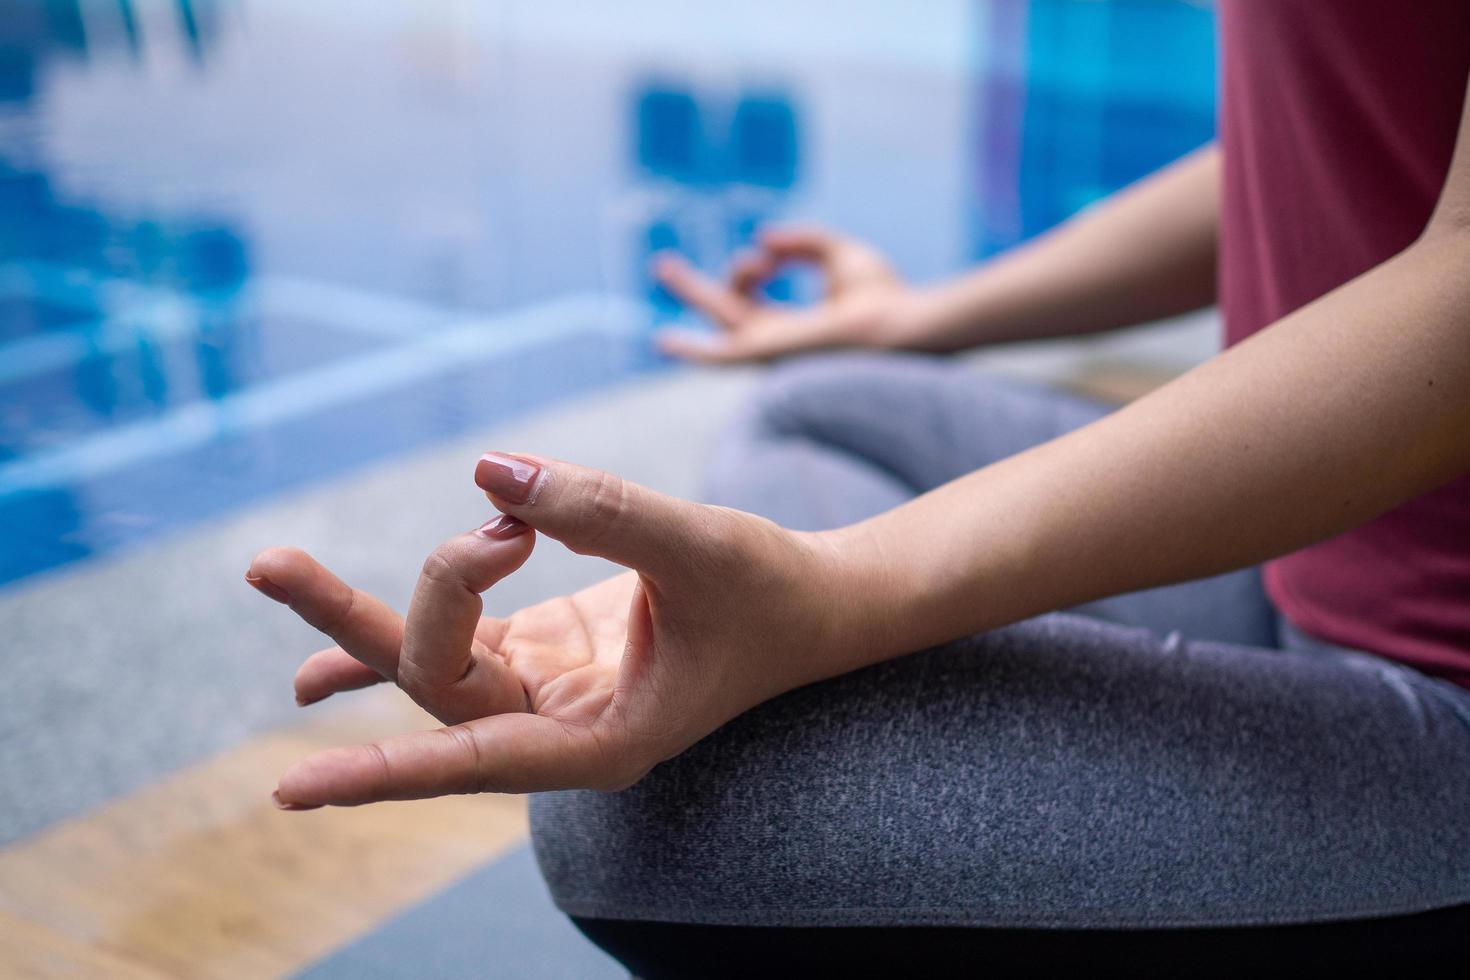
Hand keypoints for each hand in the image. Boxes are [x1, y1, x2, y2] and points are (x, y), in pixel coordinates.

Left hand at [247, 453, 854, 806]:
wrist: (811, 602)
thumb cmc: (772, 590)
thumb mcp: (699, 544)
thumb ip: (599, 508)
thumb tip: (488, 469)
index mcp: (601, 739)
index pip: (475, 759)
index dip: (386, 774)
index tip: (296, 791)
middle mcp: (559, 727)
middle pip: (435, 682)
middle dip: (361, 618)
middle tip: (271, 561)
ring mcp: (545, 691)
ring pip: (434, 660)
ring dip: (356, 617)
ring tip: (272, 568)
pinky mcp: (542, 651)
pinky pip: (452, 647)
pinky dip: (392, 638)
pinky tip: (317, 671)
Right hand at [654, 225, 914, 362]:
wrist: (898, 325)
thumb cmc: (882, 297)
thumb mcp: (838, 254)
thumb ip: (803, 242)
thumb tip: (763, 240)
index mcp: (793, 327)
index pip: (751, 297)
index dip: (752, 263)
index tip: (768, 250)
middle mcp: (776, 343)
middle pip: (723, 312)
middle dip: (694, 289)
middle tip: (662, 264)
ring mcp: (768, 350)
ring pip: (718, 319)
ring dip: (692, 289)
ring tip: (662, 265)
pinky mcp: (766, 353)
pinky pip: (720, 355)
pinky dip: (692, 351)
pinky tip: (663, 342)